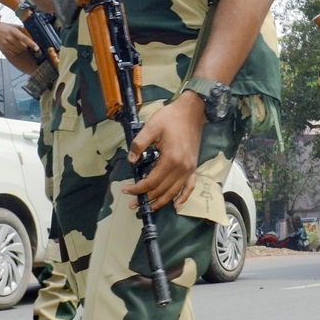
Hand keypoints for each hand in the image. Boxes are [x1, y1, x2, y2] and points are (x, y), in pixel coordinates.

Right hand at [0, 21, 38, 56]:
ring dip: (22, 49)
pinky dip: (16, 51)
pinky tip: (14, 47)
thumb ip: (23, 32)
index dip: (32, 44)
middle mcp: (10, 38)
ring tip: (19, 45)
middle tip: (27, 45)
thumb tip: (33, 36)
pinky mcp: (4, 49)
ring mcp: (6, 44)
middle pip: (23, 47)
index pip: (25, 39)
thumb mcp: (14, 27)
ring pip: (19, 51)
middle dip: (27, 47)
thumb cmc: (6, 28)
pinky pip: (14, 53)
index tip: (37, 48)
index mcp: (14, 31)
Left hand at [125, 94, 205, 210]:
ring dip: (161, 202)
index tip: (126, 190)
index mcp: (171, 159)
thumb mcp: (151, 126)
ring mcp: (189, 169)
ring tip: (148, 208)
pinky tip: (176, 205)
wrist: (192, 111)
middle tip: (132, 203)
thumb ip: (139, 144)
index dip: (138, 189)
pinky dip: (183, 198)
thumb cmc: (171, 118)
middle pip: (162, 190)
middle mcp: (182, 168)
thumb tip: (131, 160)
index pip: (152, 181)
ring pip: (174, 192)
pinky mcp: (193, 167)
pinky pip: (190, 187)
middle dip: (146, 198)